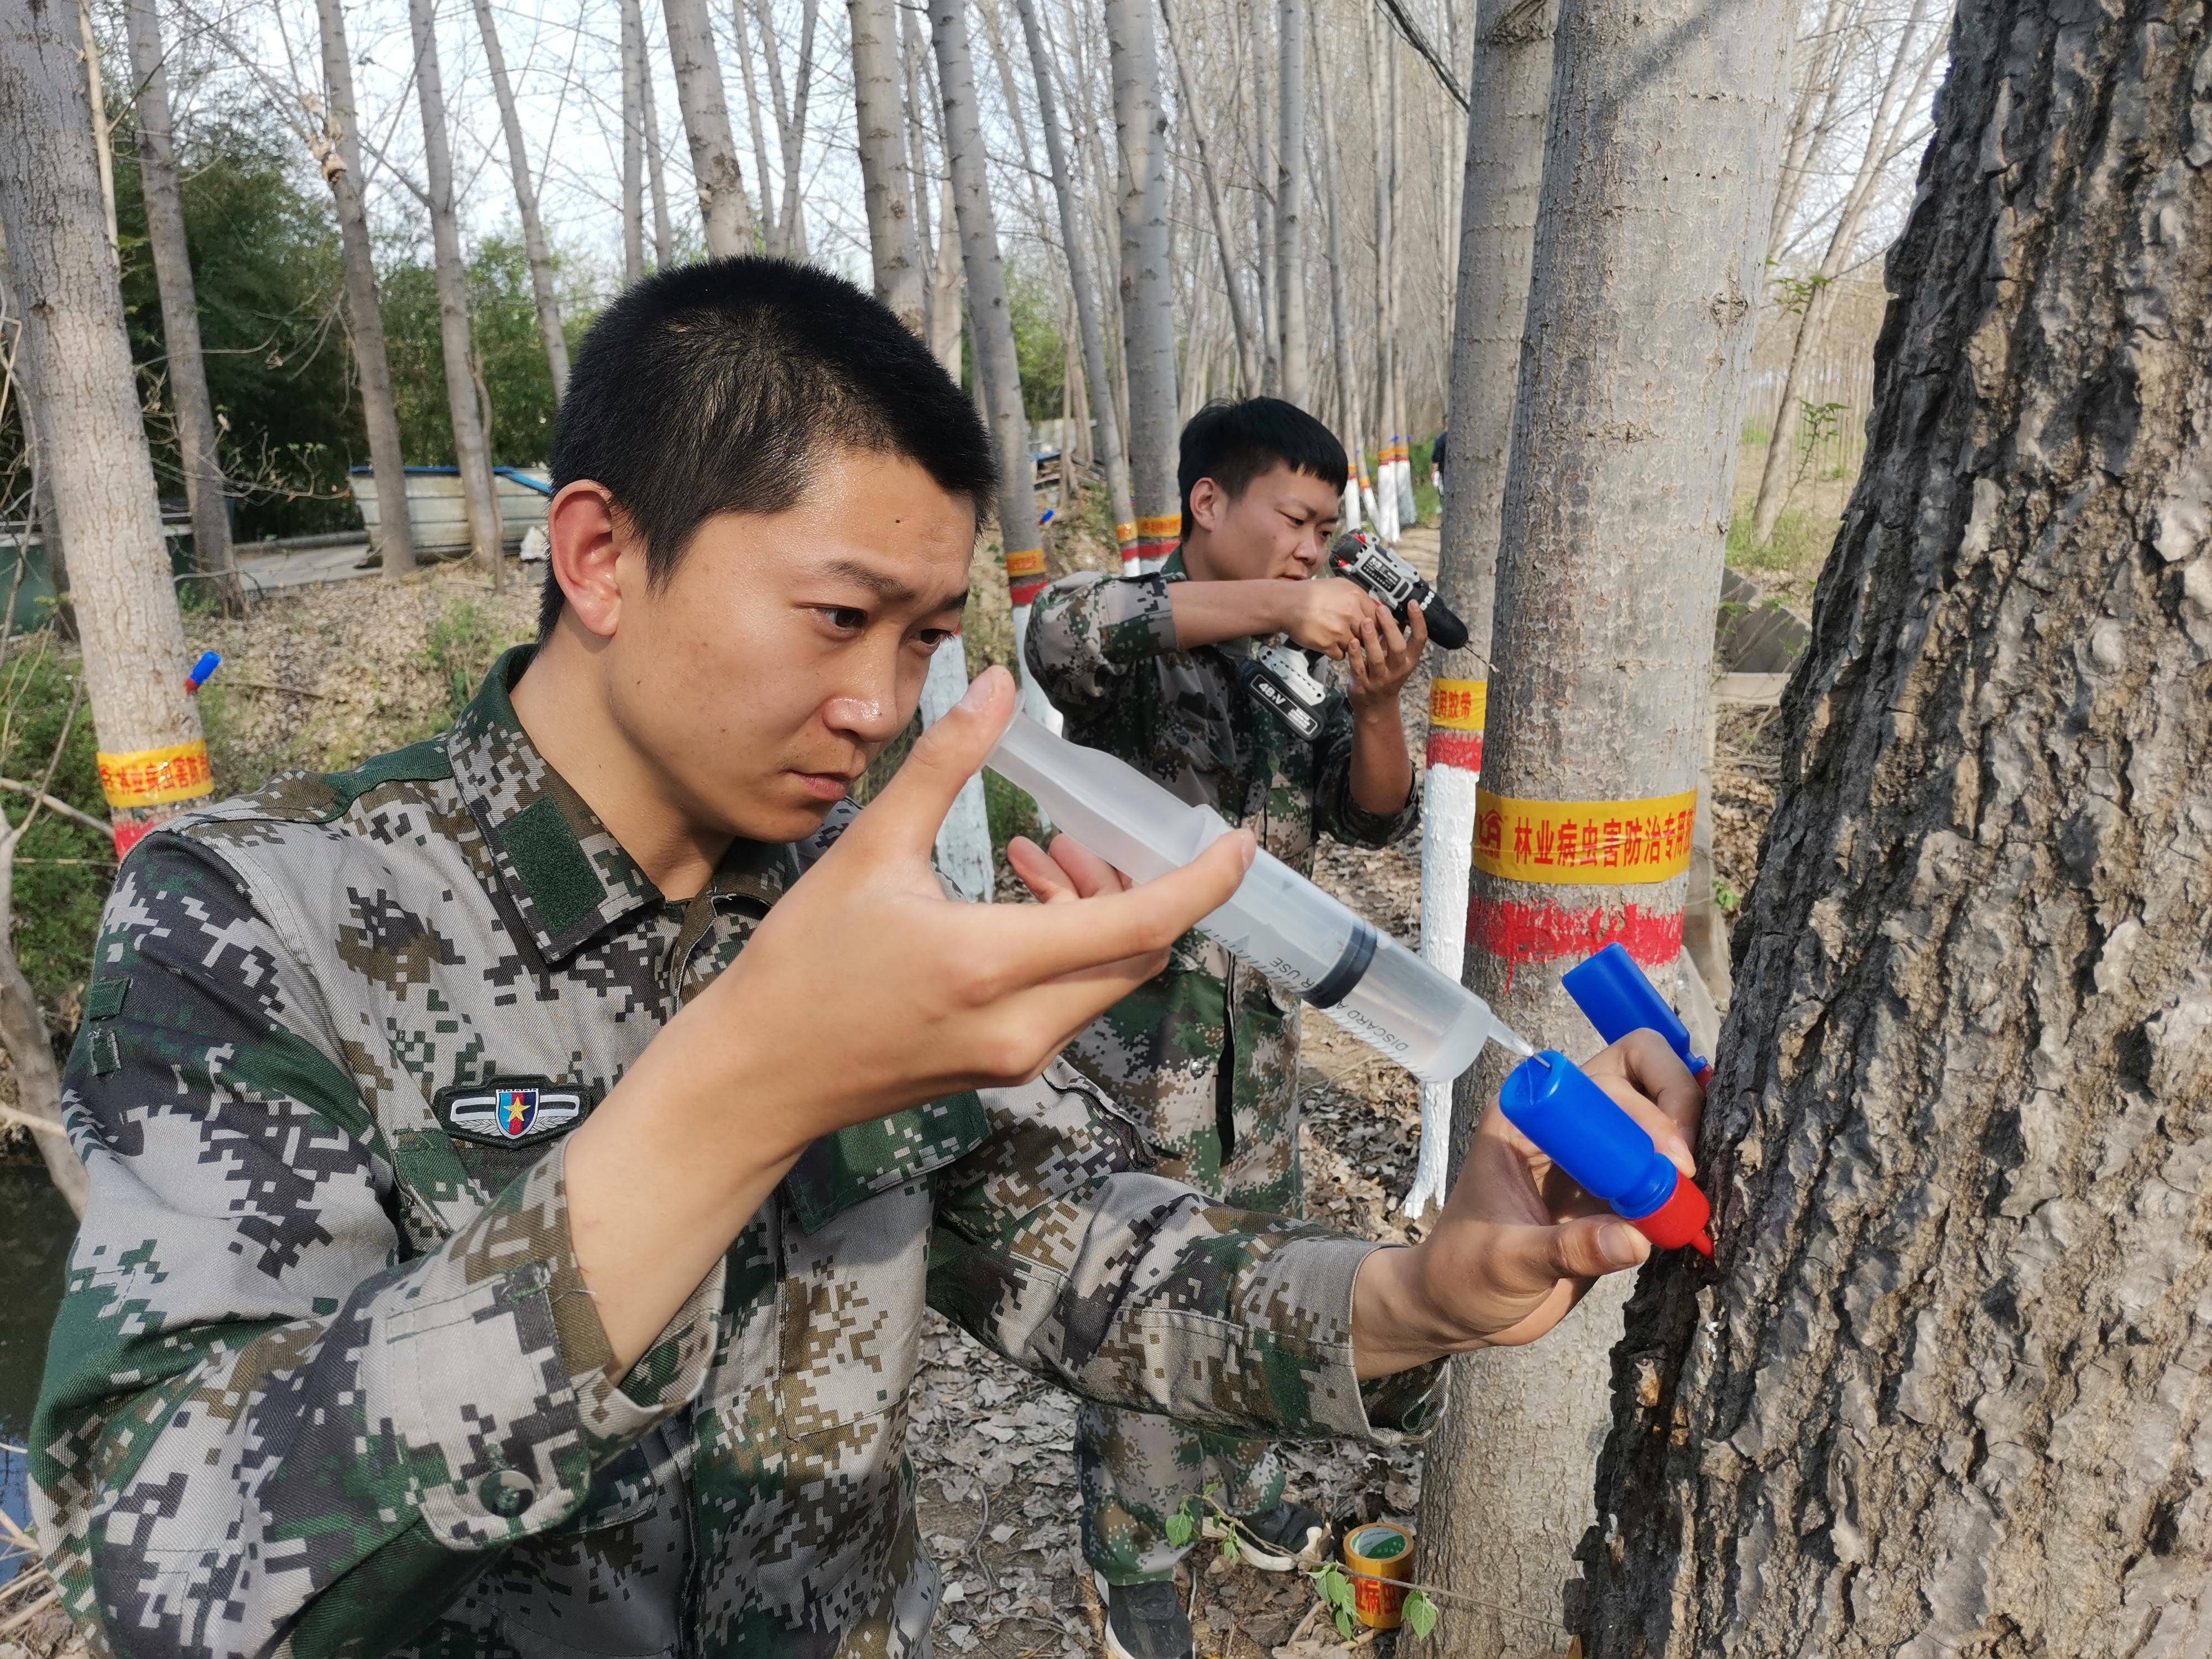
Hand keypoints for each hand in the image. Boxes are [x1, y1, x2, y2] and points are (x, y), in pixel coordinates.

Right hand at [698, 665, 1256, 1144]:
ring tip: (1040, 855)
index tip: (1240, 842)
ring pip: (1105, 979)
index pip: (1143, 922)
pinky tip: (1016, 902)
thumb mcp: (871, 848)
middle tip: (1084, 836)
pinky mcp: (1002, 1068)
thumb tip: (998, 684)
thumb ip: (945, 763)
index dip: (1204, 880)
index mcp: (993, 963)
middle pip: (1139, 954)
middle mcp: (1021, 1023)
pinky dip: (1066, 948)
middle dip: (1135, 886)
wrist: (759, 1076)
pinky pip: (1069, 1002)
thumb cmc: (803, 962)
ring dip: (1096, 915)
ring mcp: (1016, 1056)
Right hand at [1281, 578, 1386, 658]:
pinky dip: (1335, 651)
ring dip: (1348, 644)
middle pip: (1368, 634)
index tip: (1372, 628)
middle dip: (1362, 635)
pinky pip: (1340, 655)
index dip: (1375, 624)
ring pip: (1355, 646)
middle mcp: (1350, 614)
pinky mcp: (1328, 645)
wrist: (1288, 604)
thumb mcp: (1339, 585)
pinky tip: (1328, 642)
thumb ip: (1358, 597)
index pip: (1378, 617)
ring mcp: (1340, 631)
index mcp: (1355, 597)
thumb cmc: (1311, 593)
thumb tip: (1373, 608)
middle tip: (1352, 633)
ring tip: (1337, 636)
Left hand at [1345, 601, 1427, 714]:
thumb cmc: (1387, 675)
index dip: (1418, 621)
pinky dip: (1355, 655)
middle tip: (1381, 609)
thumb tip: (1396, 609)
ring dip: (1371, 640)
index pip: (1420, 639)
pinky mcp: (1363, 685)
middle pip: (1397, 648)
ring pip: (1377, 659)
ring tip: (1365, 622)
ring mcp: (1380, 679)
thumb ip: (1396, 635)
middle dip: (1390, 628)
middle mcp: (1397, 670)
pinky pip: (1359, 669)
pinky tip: (1352, 642)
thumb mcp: (1396, 657)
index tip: (1412, 603)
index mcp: (1409, 661)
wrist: (1376, 706)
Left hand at [1348, 1032, 1702, 1375]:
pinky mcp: (1616, 1193)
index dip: (1641, 1108)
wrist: (1461, 1310)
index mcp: (1526, 1119)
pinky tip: (1693, 1214)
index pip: (1596, 1081)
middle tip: (1687, 1172)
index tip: (1667, 1160)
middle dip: (1676, 1111)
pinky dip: (1685, 1187)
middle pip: (1640, 1076)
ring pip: (1660, 1120)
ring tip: (1693, 1198)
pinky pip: (1662, 1174)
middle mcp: (1566, 1125)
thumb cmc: (1463, 1275)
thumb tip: (1634, 1239)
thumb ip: (1567, 1249)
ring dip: (1688, 1148)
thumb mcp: (1507, 1262)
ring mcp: (1595, 1156)